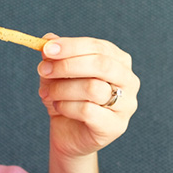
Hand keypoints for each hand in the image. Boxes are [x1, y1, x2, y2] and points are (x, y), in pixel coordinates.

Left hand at [37, 34, 139, 157]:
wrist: (68, 133)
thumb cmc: (68, 99)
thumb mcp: (58, 74)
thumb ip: (55, 56)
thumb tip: (48, 39)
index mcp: (119, 61)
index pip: (99, 47)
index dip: (72, 46)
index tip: (47, 49)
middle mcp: (129, 81)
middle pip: (102, 65)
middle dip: (68, 65)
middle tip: (43, 70)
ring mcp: (126, 105)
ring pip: (93, 88)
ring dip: (63, 88)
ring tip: (47, 93)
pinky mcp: (115, 126)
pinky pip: (88, 111)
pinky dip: (66, 107)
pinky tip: (58, 107)